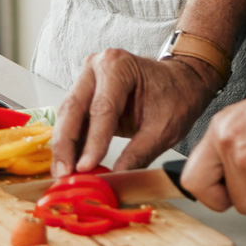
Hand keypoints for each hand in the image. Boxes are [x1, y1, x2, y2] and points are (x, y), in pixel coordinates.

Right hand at [51, 50, 219, 176]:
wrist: (182, 81)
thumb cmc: (176, 96)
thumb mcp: (164, 128)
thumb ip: (138, 154)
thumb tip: (115, 180)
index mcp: (119, 66)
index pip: (102, 108)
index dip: (92, 142)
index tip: (85, 169)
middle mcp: (98, 67)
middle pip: (74, 109)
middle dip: (66, 146)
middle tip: (65, 175)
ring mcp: (88, 79)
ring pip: (67, 116)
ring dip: (63, 147)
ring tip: (63, 175)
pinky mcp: (85, 95)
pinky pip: (72, 121)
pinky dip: (69, 144)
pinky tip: (68, 166)